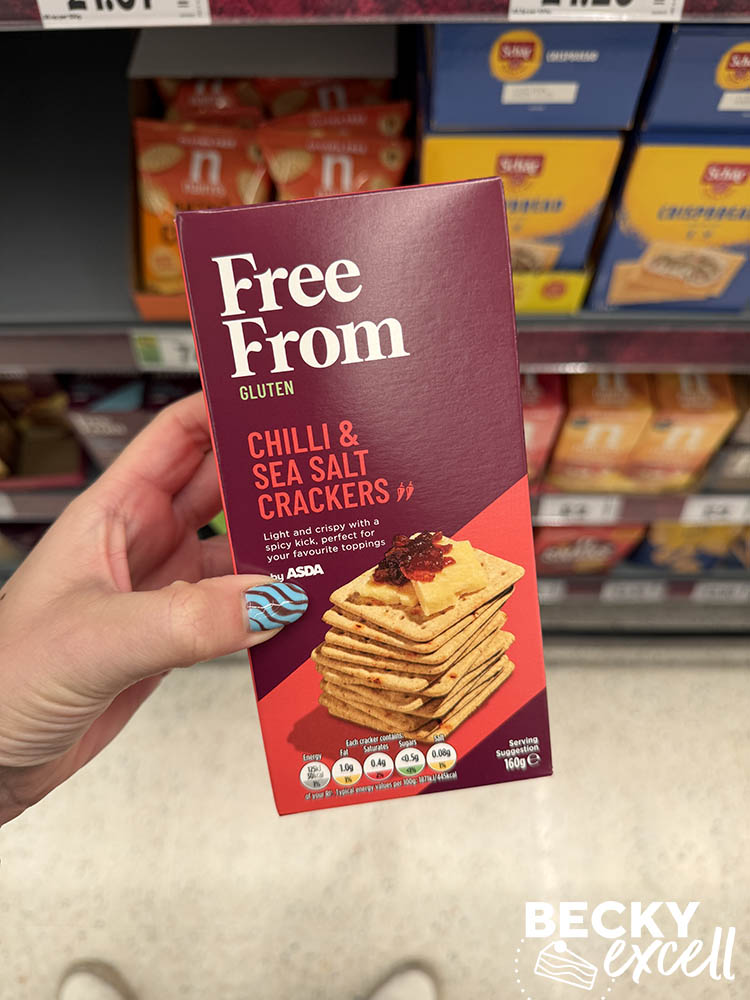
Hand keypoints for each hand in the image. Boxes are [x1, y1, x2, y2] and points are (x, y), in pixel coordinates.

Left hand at [0, 393, 306, 824]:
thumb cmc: (2, 681)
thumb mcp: (99, 638)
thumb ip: (190, 620)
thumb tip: (276, 599)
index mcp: (113, 511)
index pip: (180, 435)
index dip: (230, 411)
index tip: (286, 406)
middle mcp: (142, 542)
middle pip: (221, 490)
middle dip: (271, 479)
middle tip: (332, 476)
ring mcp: (161, 591)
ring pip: (234, 553)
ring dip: (277, 550)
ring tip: (330, 544)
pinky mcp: (173, 638)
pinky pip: (235, 609)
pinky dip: (269, 609)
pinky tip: (299, 613)